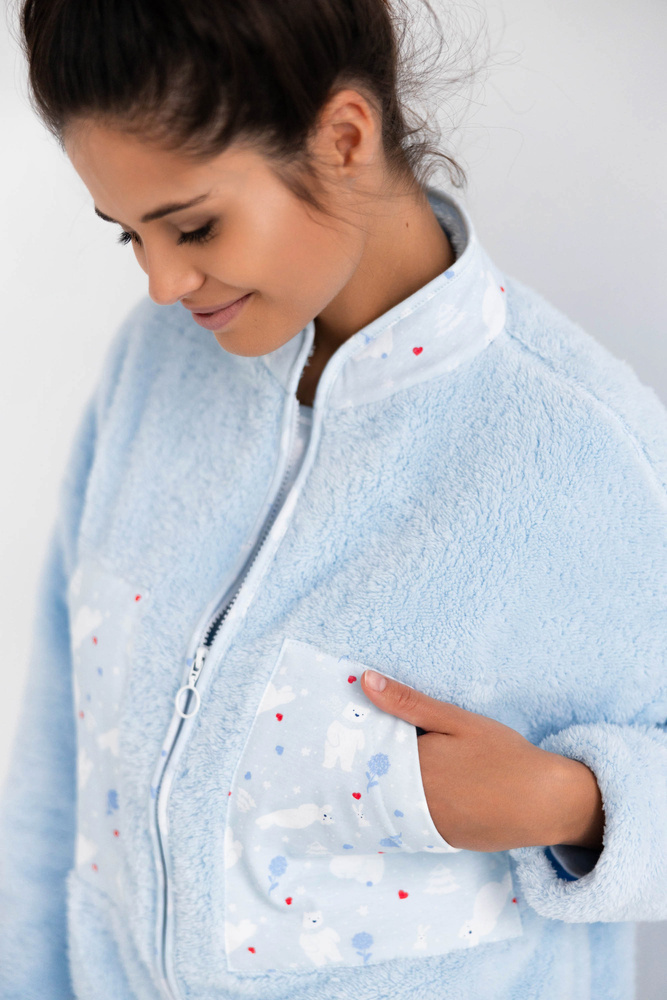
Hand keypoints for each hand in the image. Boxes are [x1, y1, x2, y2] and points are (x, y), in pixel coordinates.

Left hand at [360, 669, 604, 853]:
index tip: (342, 731)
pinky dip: (398, 806)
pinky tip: (401, 791)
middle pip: (371, 780)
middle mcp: (411, 801)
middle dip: (362, 765)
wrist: (545, 803)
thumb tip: (365, 680)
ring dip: (377, 787)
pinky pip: (404, 820)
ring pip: (384, 803)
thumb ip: (408, 702)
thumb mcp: (456, 720)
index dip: (352, 742)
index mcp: (412, 765)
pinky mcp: (437, 839)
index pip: (365, 753)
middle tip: (351, 747)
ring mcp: (423, 825)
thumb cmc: (502, 755)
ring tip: (371, 767)